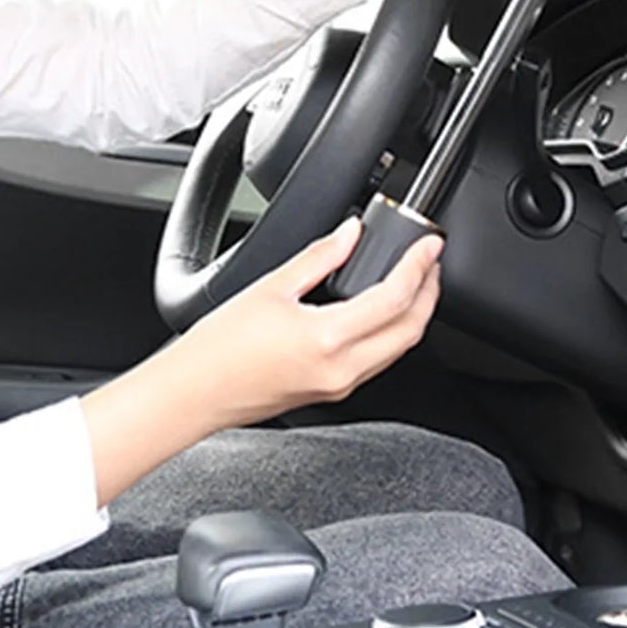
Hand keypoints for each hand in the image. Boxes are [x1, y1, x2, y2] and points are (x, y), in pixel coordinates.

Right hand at [80, 219, 441, 505]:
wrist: (195, 392)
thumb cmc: (220, 347)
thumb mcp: (271, 288)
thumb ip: (319, 258)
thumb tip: (350, 234)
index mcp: (328, 339)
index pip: (395, 299)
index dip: (419, 267)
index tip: (430, 245)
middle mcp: (342, 369)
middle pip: (410, 330)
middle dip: (428, 293)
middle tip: (431, 262)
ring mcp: (340, 386)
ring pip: (398, 349)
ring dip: (413, 314)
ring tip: (413, 281)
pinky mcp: (332, 393)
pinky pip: (378, 361)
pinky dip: (391, 333)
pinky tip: (381, 311)